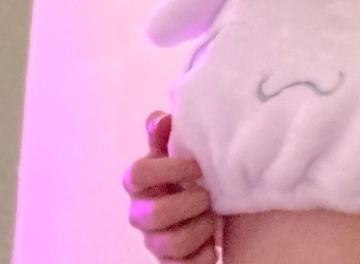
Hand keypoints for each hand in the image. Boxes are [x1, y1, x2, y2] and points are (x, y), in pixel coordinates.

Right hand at [123, 111, 220, 263]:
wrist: (208, 206)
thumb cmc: (190, 173)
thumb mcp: (181, 147)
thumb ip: (166, 132)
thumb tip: (162, 118)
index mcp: (141, 182)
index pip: (136, 174)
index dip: (168, 170)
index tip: (196, 166)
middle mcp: (141, 213)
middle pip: (153, 214)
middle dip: (188, 203)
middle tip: (208, 194)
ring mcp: (154, 241)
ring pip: (171, 242)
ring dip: (200, 227)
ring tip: (214, 216)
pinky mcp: (170, 263)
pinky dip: (204, 253)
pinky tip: (212, 241)